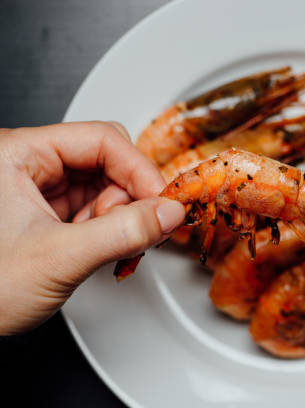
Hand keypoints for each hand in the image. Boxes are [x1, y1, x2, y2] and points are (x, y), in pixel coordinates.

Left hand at [0, 122, 184, 334]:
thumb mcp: (59, 258)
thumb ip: (122, 233)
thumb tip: (168, 212)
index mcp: (16, 154)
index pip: (101, 140)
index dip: (138, 169)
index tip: (162, 200)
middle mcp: (29, 165)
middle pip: (108, 159)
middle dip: (129, 196)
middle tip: (140, 225)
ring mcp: (41, 189)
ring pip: (108, 184)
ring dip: (122, 215)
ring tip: (111, 244)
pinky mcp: (51, 211)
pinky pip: (99, 206)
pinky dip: (112, 227)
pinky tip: (104, 247)